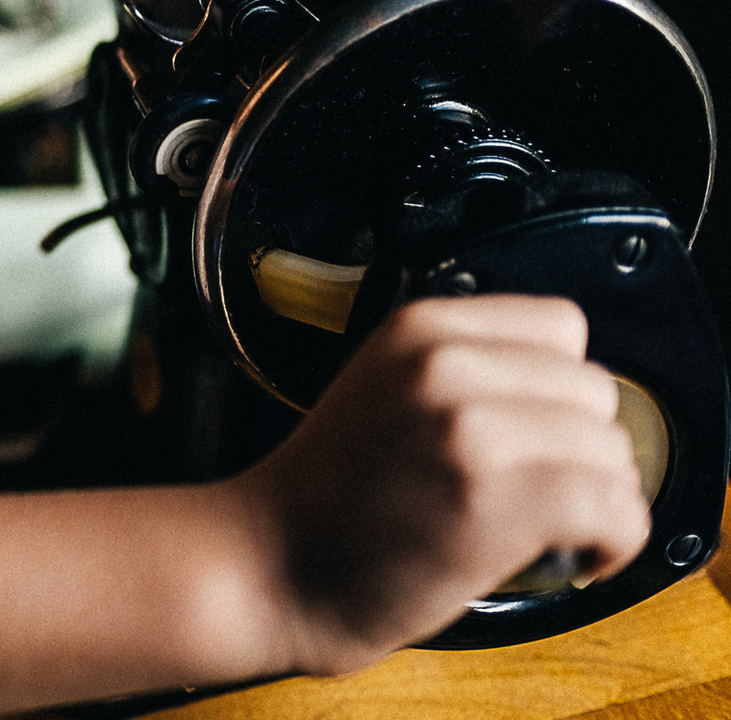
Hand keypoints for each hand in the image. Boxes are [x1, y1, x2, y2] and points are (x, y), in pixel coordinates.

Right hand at [239, 295, 649, 674]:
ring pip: (611, 450)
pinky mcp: (493, 497)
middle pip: (595, 390)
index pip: (560, 326)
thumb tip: (569, 393)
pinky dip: (614, 542)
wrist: (271, 561)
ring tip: (553, 528)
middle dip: (582, 448)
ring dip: (600, 498)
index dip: (560, 387)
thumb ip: (466, 368)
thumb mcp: (385, 386)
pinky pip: (614, 506)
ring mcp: (468, 426)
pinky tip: (578, 556)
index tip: (540, 433)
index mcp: (419, 326)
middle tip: (542, 492)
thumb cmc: (331, 492)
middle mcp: (444, 363)